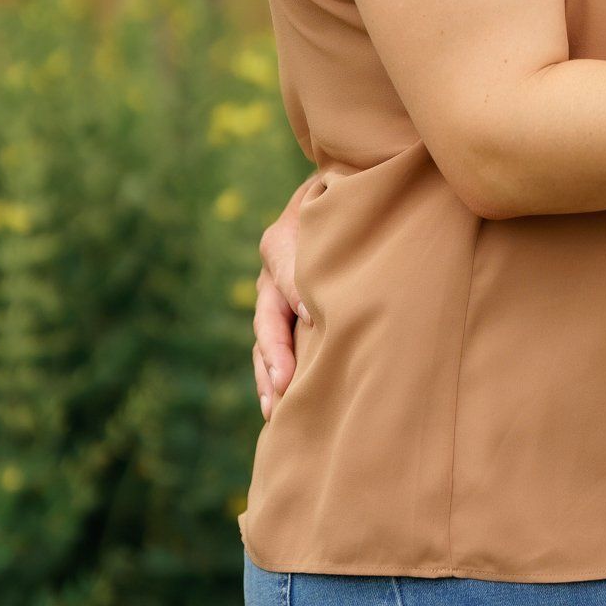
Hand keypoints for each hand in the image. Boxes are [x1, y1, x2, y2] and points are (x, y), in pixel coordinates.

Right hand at [251, 179, 316, 419]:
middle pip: (268, 316)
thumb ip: (329, 241)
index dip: (298, 293)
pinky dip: (273, 376)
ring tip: (273, 407)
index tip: (313, 319)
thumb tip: (316, 308)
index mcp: (280, 242)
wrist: (333, 198)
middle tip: (284, 383)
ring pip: (264, 340)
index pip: (286, 271)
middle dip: (276, 352)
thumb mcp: (333, 210)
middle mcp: (271, 274)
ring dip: (268, 373)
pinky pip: (271, 349)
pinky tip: (279, 407)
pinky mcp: (281, 316)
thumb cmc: (340, 205)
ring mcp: (273, 298)